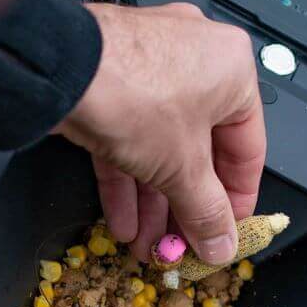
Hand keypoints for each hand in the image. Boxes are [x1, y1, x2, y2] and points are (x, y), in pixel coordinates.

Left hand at [58, 1, 263, 264]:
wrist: (59, 70)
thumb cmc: (131, 90)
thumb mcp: (183, 167)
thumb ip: (207, 211)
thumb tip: (221, 241)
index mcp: (231, 70)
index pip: (247, 148)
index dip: (237, 199)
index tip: (226, 230)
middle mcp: (194, 63)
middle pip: (198, 152)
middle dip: (185, 207)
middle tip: (182, 244)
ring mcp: (148, 70)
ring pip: (159, 149)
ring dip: (153, 203)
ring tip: (149, 244)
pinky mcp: (109, 86)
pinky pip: (127, 139)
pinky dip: (126, 181)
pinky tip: (123, 221)